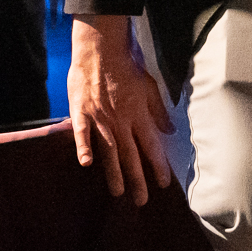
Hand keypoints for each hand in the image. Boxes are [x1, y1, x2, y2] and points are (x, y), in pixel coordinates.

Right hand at [68, 15, 174, 205]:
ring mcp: (100, 119)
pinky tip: (86, 163)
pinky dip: (84, 148)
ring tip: (118, 192)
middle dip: (137, 179)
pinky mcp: (82, 113)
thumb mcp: (150, 86)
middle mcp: (120, 121)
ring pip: (109, 151)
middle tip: (141, 201)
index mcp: (139, 115)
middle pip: (131, 155)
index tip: (163, 183)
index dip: (158, 166)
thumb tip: (169, 131)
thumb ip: (158, 111)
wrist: (101, 49)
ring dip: (114, 173)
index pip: (152, 146)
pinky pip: (82, 134)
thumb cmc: (127, 66)